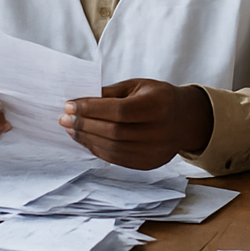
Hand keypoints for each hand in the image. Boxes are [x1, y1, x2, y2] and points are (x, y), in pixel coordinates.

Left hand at [59, 79, 213, 169]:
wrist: (185, 120)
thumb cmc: (158, 98)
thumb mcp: (138, 86)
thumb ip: (111, 93)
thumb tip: (80, 100)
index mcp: (158, 105)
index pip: (119, 111)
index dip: (91, 109)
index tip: (69, 105)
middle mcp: (159, 131)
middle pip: (114, 131)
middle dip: (84, 124)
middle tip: (64, 117)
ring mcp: (155, 151)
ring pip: (113, 148)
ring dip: (86, 138)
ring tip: (70, 128)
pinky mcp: (149, 164)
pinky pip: (117, 159)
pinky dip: (97, 149)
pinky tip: (84, 139)